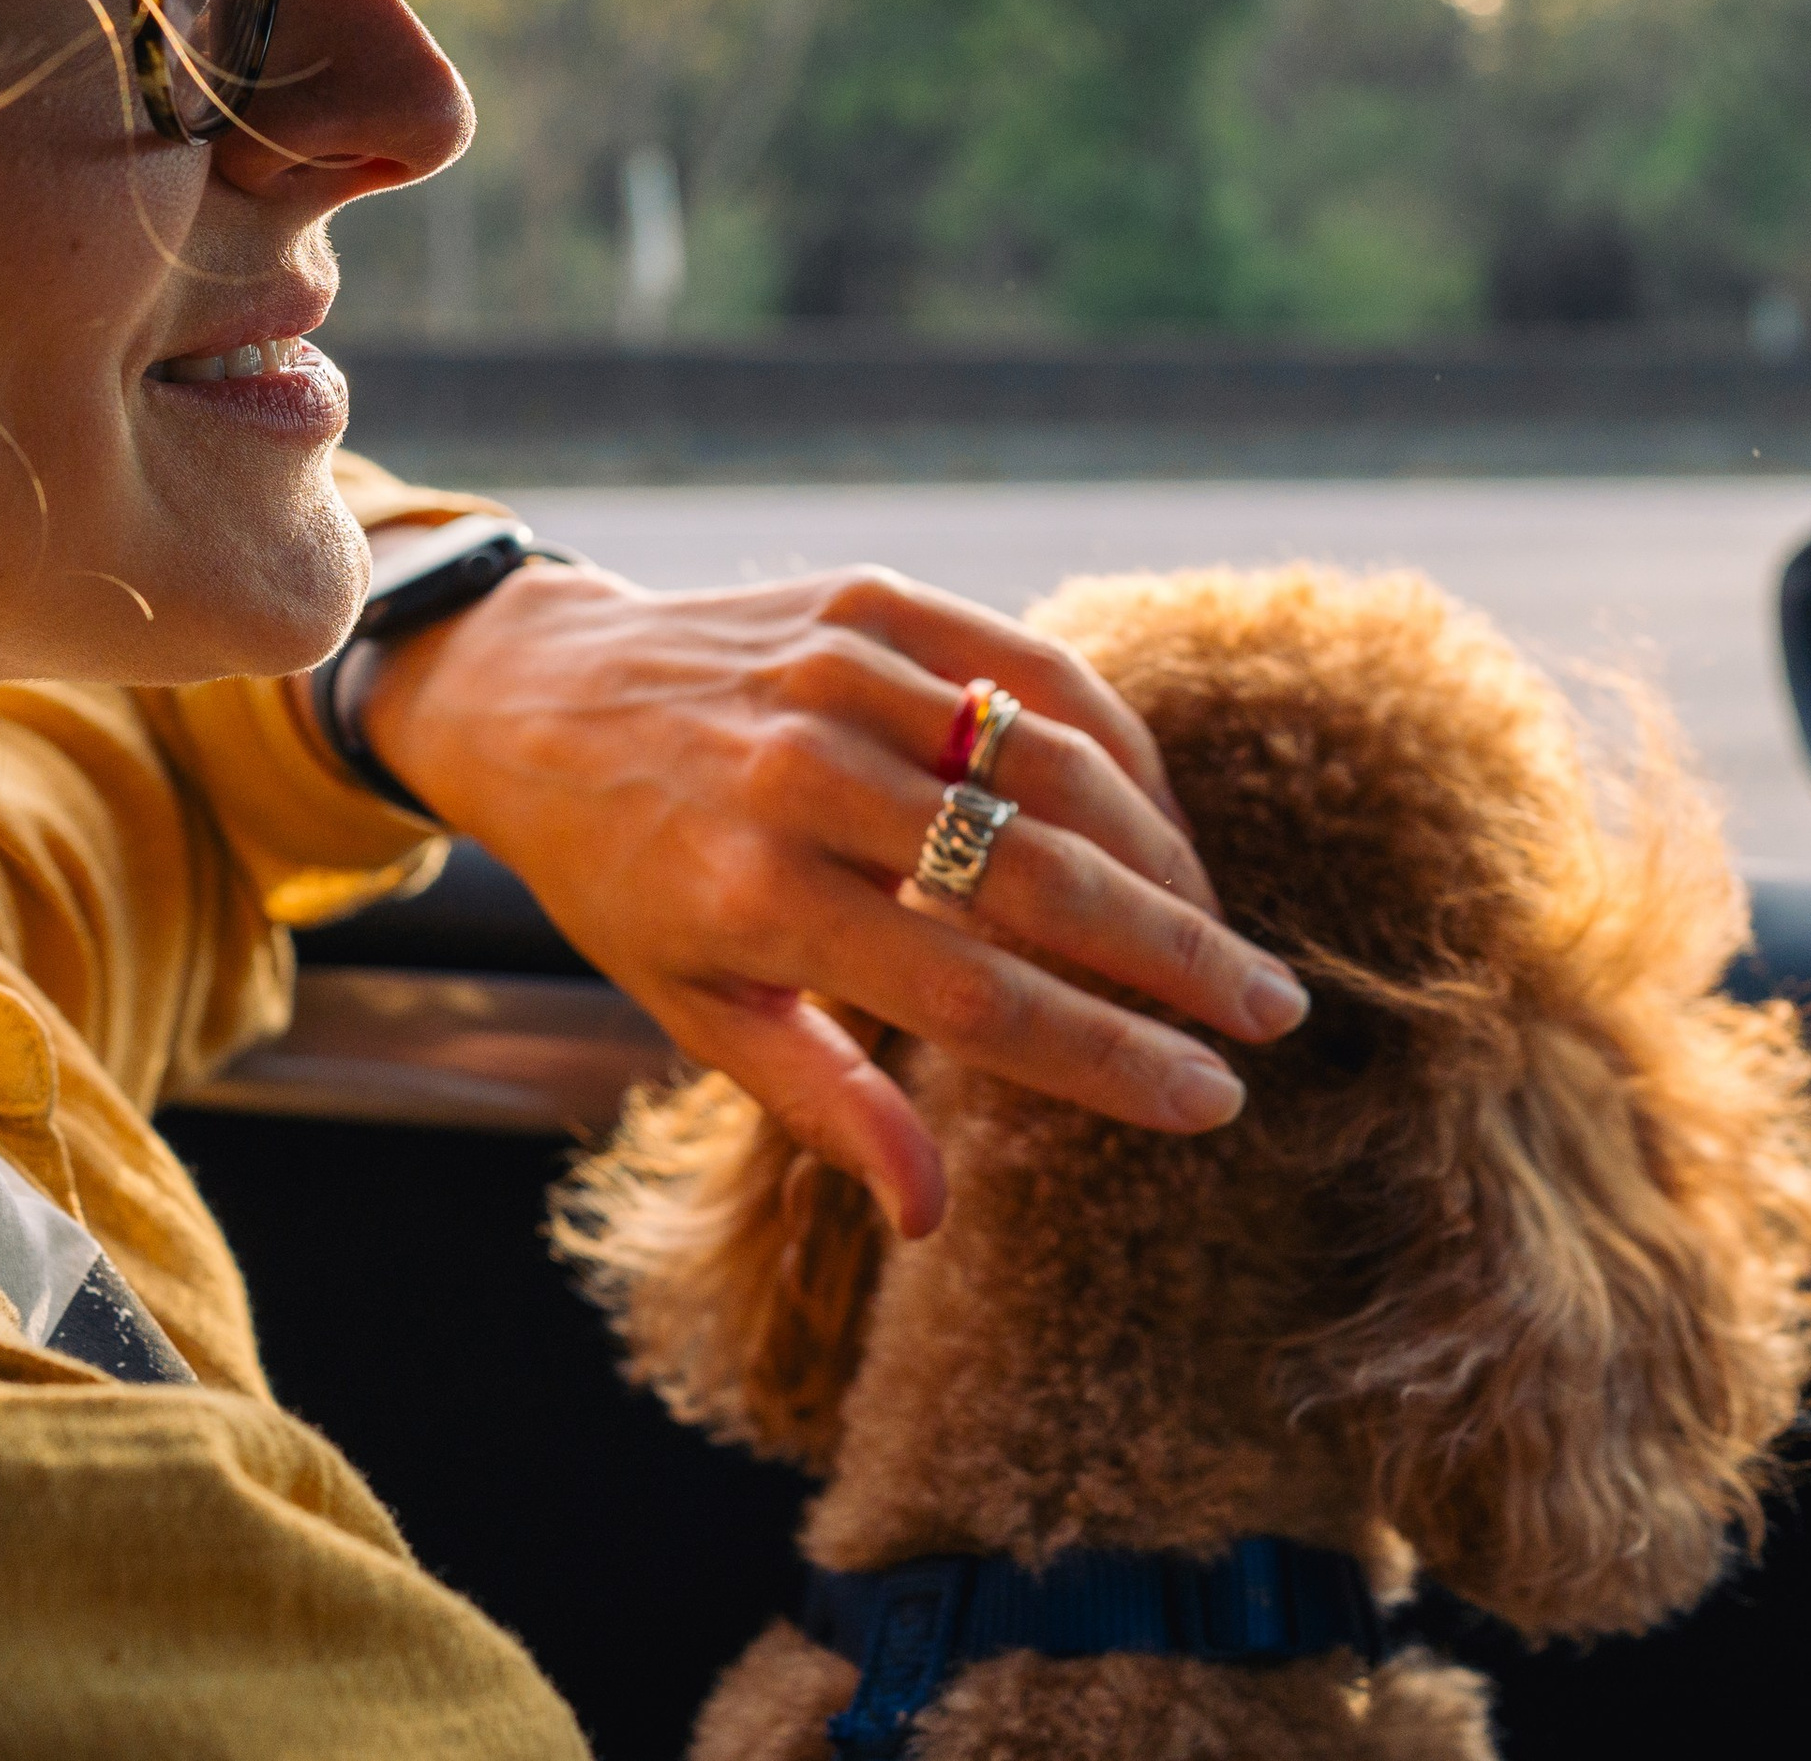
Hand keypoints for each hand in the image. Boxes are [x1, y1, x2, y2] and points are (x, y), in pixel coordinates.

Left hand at [351, 558, 1308, 1235]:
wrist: (540, 696)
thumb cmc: (622, 876)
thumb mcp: (695, 1008)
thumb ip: (823, 1102)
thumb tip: (932, 1212)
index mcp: (754, 897)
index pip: (980, 998)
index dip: (1111, 1057)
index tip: (1211, 1098)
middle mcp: (802, 775)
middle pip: (1043, 878)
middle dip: (1180, 957)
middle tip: (1271, 1012)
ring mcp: (840, 669)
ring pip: (1058, 764)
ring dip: (1163, 854)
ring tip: (1217, 927)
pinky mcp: (869, 598)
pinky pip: (1033, 666)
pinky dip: (1113, 742)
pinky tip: (1156, 810)